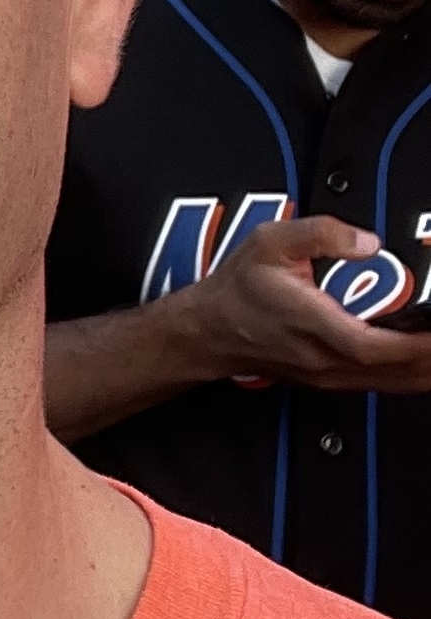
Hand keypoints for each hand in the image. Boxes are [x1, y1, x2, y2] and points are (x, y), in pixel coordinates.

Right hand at [167, 216, 430, 392]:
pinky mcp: (332, 380)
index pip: (371, 345)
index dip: (414, 342)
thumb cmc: (239, 289)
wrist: (210, 330)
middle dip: (429, 355)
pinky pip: (383, 385)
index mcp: (311, 323)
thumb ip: (321, 234)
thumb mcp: (271, 241)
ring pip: (393, 383)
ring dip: (426, 370)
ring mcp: (329, 374)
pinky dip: (413, 376)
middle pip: (394, 370)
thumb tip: (368, 242)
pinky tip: (426, 364)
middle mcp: (324, 357)